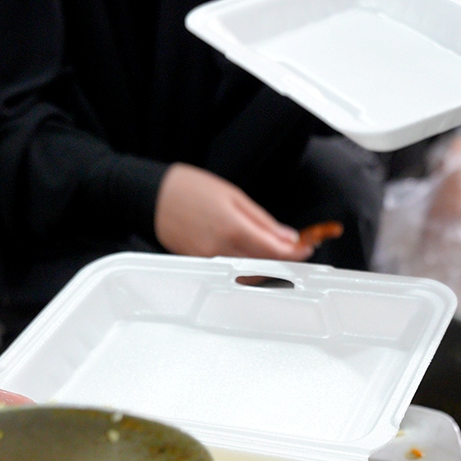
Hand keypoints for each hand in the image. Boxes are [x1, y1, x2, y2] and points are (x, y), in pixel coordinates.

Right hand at [154, 163, 312, 260]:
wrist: (153, 196)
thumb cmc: (190, 188)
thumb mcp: (234, 195)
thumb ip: (263, 221)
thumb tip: (288, 237)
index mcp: (233, 229)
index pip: (274, 251)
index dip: (295, 253)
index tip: (307, 249)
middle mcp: (222, 250)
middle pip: (264, 266)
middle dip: (284, 261)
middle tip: (297, 251)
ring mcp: (209, 261)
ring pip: (248, 272)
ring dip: (266, 266)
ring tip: (276, 252)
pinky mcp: (200, 265)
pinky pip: (230, 270)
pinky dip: (246, 266)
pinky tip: (252, 255)